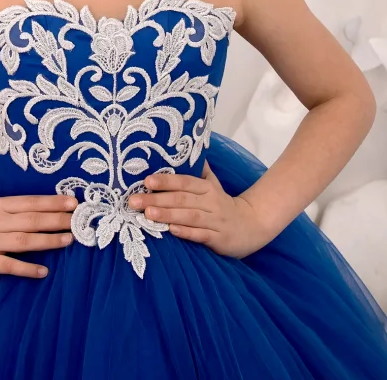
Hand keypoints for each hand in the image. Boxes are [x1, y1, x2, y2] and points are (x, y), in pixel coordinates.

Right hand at [0, 166, 77, 278]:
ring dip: (48, 241)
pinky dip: (26, 269)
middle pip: (31, 220)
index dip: (51, 202)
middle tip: (78, 221)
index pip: (30, 202)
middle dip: (56, 220)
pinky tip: (43, 271)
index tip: (72, 202)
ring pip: (24, 241)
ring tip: (69, 240)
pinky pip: (9, 265)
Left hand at [128, 161, 271, 258]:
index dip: (165, 181)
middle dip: (157, 199)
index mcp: (206, 187)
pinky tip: (171, 230)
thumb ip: (198, 170)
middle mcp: (211, 202)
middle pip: (182, 199)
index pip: (184, 182)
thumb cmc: (223, 204)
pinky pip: (201, 235)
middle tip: (134, 201)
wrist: (252, 225)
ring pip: (189, 216)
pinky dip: (186, 232)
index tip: (146, 181)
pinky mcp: (219, 238)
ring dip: (168, 214)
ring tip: (148, 213)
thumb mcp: (213, 184)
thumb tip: (186, 148)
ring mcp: (215, 220)